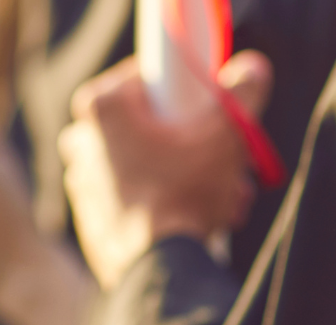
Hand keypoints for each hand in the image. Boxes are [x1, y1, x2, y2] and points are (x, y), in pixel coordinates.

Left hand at [59, 51, 272, 288]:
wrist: (160, 267)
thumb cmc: (185, 193)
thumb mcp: (228, 134)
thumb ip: (244, 93)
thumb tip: (252, 67)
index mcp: (103, 107)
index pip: (146, 73)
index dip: (184, 86)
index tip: (207, 102)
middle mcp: (82, 139)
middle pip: (147, 119)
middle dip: (187, 136)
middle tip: (219, 152)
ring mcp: (82, 180)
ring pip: (144, 159)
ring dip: (183, 170)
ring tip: (221, 191)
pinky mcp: (90, 214)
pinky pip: (132, 192)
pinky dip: (163, 196)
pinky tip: (198, 213)